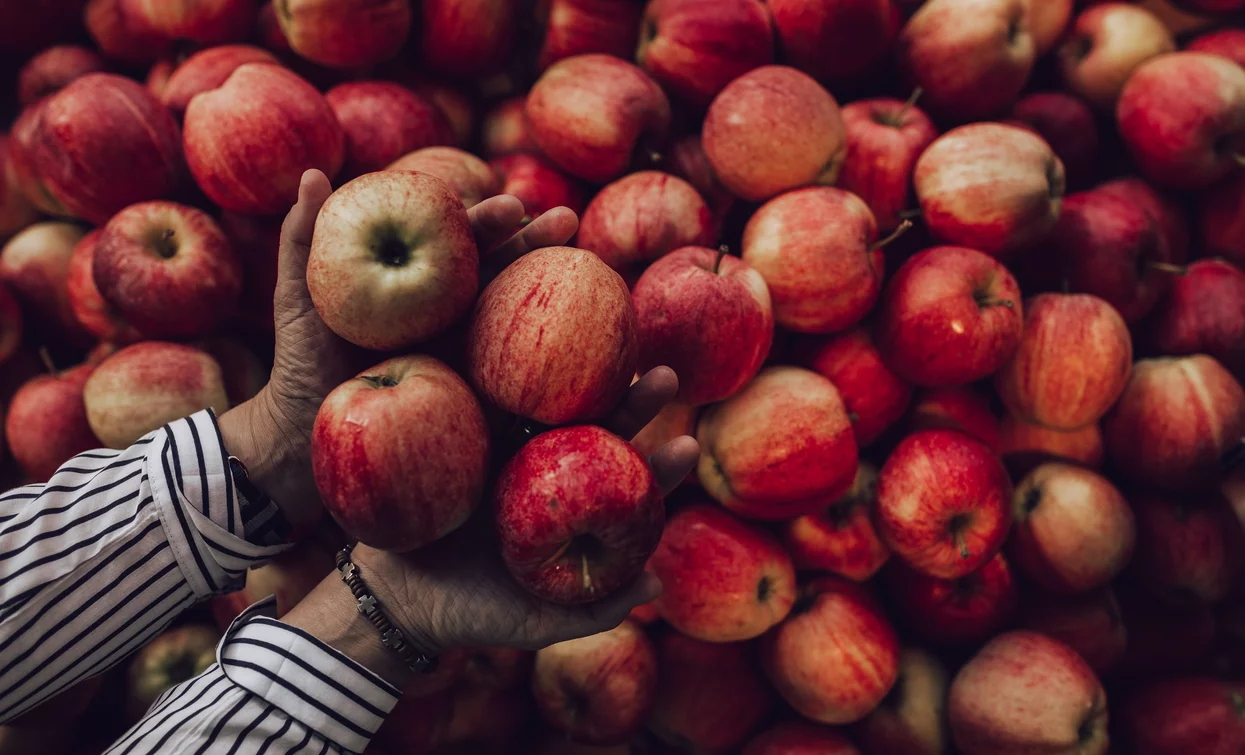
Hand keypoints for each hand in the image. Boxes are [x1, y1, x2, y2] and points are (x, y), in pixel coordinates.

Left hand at [219, 170, 580, 530]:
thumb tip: (315, 175)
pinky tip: (616, 370)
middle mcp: (460, 320)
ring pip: (529, 325)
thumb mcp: (299, 301)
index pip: (464, 246)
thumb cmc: (303, 364)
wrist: (305, 441)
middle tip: (567, 221)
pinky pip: (533, 392)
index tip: (511, 205)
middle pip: (508, 275)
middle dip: (541, 246)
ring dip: (570, 303)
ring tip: (597, 276)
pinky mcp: (484, 408)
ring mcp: (476, 362)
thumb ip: (305, 242)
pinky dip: (577, 380)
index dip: (488, 224)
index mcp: (426, 288)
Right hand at [283, 370, 698, 686]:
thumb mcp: (537, 621)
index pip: (626, 489)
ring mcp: (510, 453)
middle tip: (665, 377)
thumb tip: (657, 584)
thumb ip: (594, 610)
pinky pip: (491, 403)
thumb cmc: (476, 615)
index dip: (659, 469)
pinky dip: (511, 376)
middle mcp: (549, 478)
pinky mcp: (468, 439)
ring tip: (613, 349)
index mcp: (573, 517)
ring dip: (581, 377)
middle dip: (635, 404)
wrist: (399, 600)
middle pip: (600, 434)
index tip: (687, 446)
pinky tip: (535, 347)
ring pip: (552, 409)